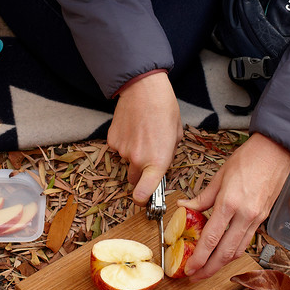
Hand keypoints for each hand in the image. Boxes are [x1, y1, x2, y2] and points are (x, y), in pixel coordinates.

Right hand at [107, 72, 182, 204]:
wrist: (143, 88)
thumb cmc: (164, 108)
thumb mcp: (177, 133)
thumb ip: (169, 152)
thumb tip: (163, 157)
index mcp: (158, 161)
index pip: (145, 193)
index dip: (143, 200)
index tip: (144, 200)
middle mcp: (138, 160)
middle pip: (135, 179)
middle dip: (141, 173)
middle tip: (147, 155)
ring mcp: (123, 151)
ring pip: (127, 161)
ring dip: (133, 153)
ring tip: (142, 133)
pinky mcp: (112, 141)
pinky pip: (118, 149)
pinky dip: (124, 142)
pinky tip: (132, 127)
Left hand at [178, 134, 289, 278]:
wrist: (276, 151)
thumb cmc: (249, 158)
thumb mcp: (220, 175)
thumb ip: (202, 197)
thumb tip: (184, 208)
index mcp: (230, 202)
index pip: (211, 238)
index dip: (199, 258)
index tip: (189, 268)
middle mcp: (245, 214)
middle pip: (225, 252)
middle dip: (208, 269)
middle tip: (195, 277)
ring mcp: (256, 218)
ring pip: (238, 251)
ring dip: (222, 264)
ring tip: (207, 269)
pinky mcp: (263, 219)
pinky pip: (247, 241)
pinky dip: (234, 251)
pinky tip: (224, 254)